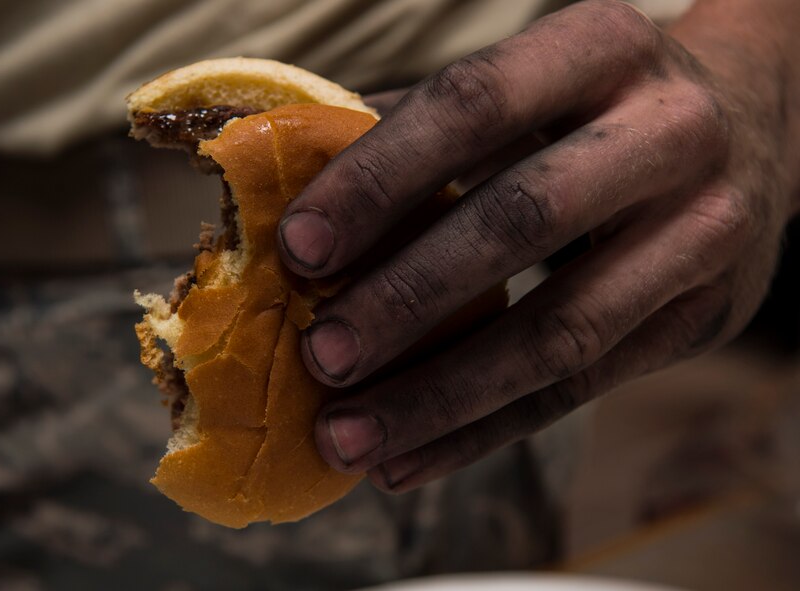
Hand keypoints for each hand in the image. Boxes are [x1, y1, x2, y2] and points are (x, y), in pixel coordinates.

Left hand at [277, 0, 799, 491]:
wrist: (752, 127)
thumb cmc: (597, 107)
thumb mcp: (532, 86)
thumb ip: (425, 133)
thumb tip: (298, 200)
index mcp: (602, 49)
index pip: (474, 106)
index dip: (379, 178)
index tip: (299, 247)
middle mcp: (669, 132)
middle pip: (523, 221)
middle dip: (408, 299)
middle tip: (321, 357)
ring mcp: (703, 231)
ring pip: (560, 332)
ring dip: (440, 397)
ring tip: (349, 437)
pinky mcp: (703, 318)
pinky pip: (582, 389)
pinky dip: (485, 431)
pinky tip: (411, 459)